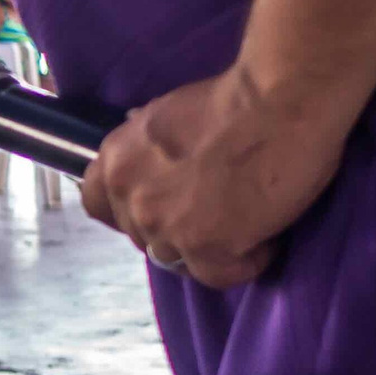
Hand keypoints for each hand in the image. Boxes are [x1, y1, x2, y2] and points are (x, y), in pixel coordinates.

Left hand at [78, 66, 347, 290]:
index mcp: (116, 160)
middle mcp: (131, 196)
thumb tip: (147, 159)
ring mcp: (164, 225)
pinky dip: (246, 261)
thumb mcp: (166, 116)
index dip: (128, 212)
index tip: (160, 207)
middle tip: (219, 210)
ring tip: (246, 220)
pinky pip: (219, 275)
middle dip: (178, 230)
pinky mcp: (204, 246)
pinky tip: (265, 236)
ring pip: (178, 261)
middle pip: (143, 238)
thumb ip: (149, 150)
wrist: (279, 100)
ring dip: (212, 248)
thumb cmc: (234, 99)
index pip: (96, 204)